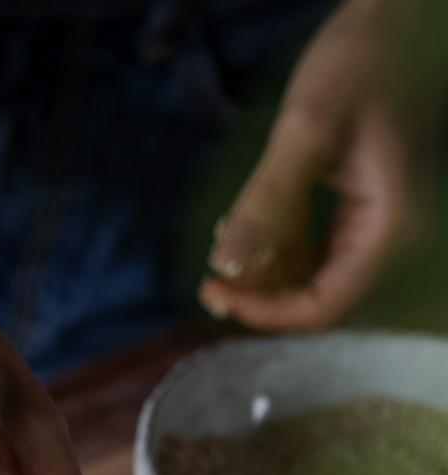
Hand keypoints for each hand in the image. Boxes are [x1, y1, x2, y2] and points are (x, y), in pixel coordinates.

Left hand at [199, 0, 438, 329]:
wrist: (398, 17)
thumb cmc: (363, 61)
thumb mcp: (308, 130)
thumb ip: (267, 202)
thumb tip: (226, 267)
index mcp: (389, 230)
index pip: (323, 307)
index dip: (266, 313)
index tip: (216, 292)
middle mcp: (389, 239)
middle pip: (317, 299)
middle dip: (261, 295)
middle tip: (209, 280)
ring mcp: (376, 227)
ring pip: (311, 278)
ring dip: (264, 273)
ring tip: (223, 242)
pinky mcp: (359, 212)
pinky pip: (314, 251)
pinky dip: (276, 248)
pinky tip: (245, 226)